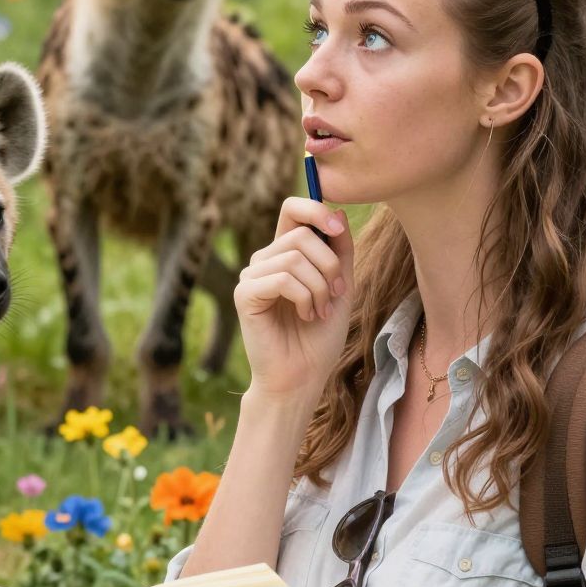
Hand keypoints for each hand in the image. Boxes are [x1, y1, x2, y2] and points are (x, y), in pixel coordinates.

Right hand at [235, 195, 355, 403]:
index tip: (338, 229)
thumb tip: (336, 212)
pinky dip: (304, 298)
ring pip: (294, 258)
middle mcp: (264, 260)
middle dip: (329, 265)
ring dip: (319, 287)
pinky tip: (306, 316)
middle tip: (335, 295)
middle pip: (301, 235)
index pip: (292, 209)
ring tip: (320, 312)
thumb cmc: (319, 337)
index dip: (315, 209)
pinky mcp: (245, 295)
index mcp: (285, 253)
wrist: (302, 376)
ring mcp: (252, 276)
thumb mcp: (340, 286)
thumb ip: (339, 250)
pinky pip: (282, 279)